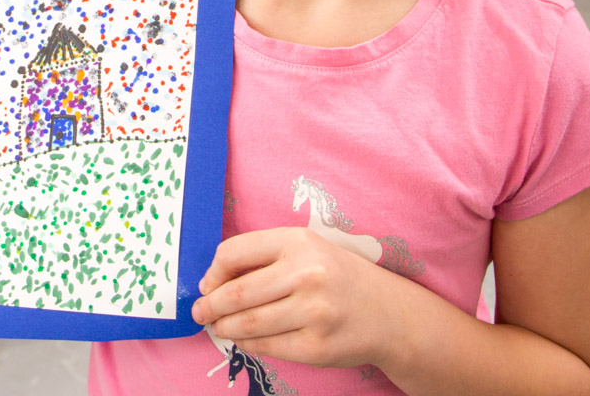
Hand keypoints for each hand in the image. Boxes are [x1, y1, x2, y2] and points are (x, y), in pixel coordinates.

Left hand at [190, 228, 404, 369]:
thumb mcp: (307, 250)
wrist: (389, 314)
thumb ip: (264, 258)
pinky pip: (265, 346)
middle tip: (200, 312)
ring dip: (224, 328)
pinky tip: (243, 338)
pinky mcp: (316, 347)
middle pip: (235, 294)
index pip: (233, 253)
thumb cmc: (338, 277)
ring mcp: (313, 313)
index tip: (206, 285)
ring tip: (218, 327)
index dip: (212, 273)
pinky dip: (246, 343)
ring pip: (247, 324)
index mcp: (299, 242)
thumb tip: (211, 283)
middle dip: (209, 306)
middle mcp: (307, 274)